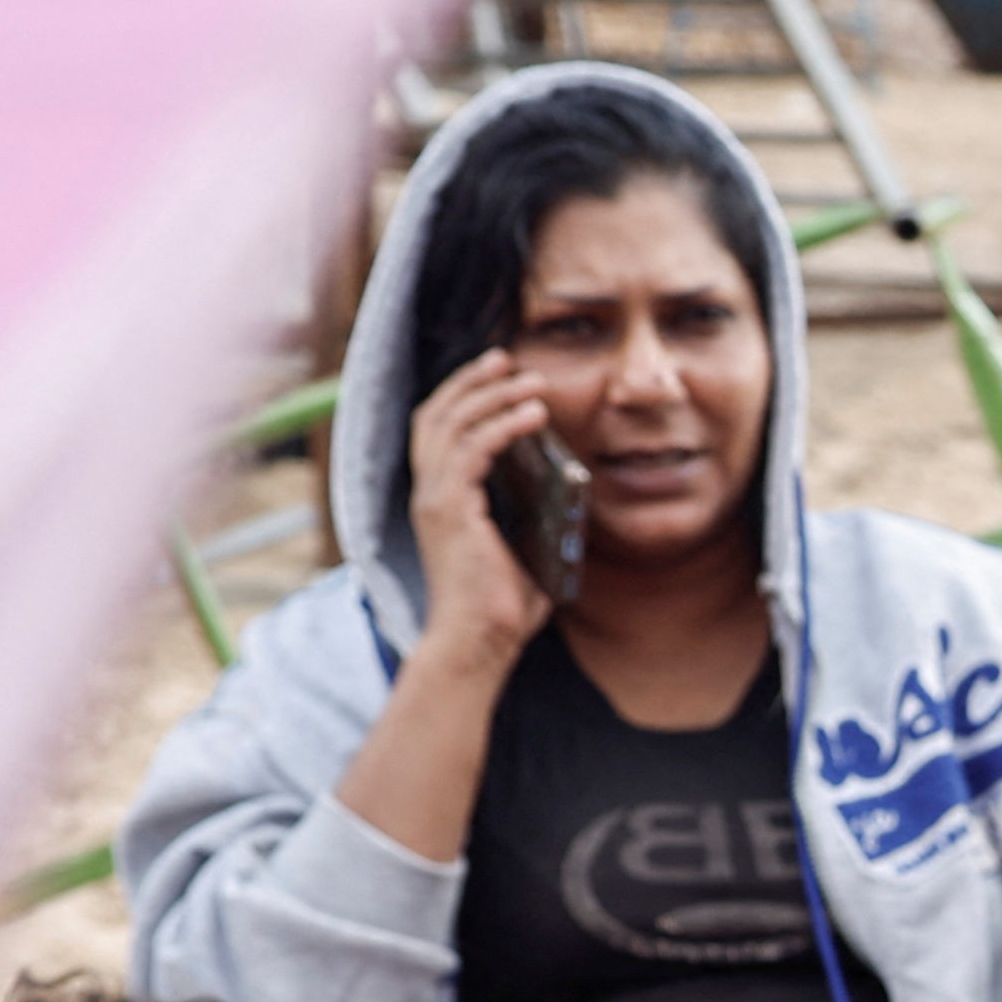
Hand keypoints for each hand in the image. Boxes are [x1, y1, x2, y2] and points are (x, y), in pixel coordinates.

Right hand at [404, 347, 564, 673]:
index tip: (498, 375)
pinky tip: (533, 413)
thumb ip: (538, 517)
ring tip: (532, 380)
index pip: (438, 430)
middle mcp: (429, 493)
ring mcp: (434, 499)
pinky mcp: (449, 509)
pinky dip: (502, 424)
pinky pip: (473, 449)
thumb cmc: (504, 608)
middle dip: (471, 381)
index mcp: (441, 499)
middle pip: (436, 414)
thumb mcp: (527, 548)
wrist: (481, 643)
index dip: (463, 396)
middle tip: (506, 358)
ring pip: (452, 423)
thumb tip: (572, 492)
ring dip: (493, 395)